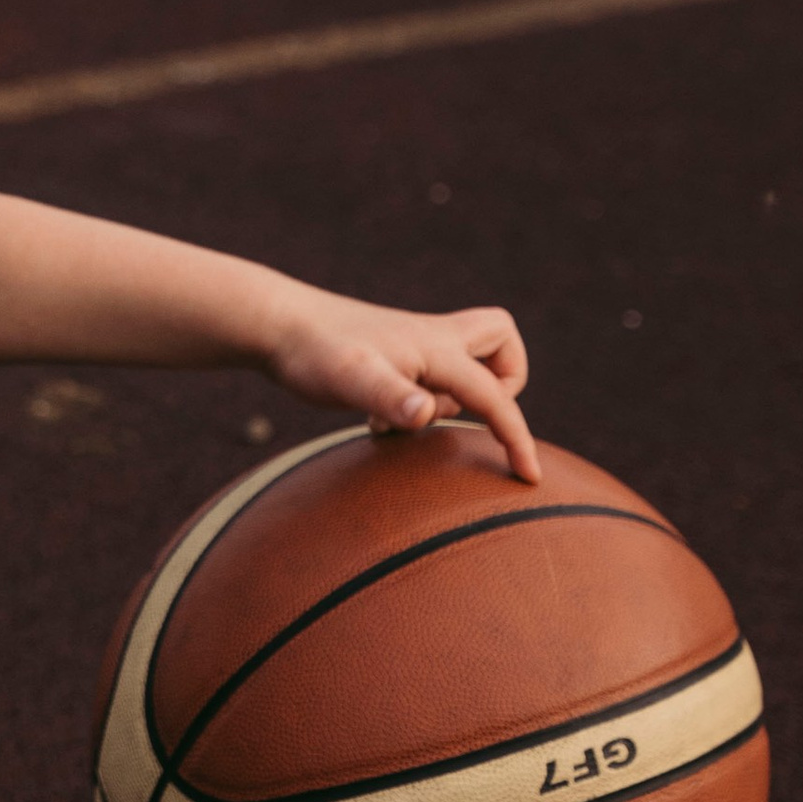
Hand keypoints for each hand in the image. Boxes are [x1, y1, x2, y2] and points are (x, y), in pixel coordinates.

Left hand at [260, 282, 539, 483]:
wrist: (273, 324)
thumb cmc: (313, 353)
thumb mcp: (350, 380)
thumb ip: (390, 396)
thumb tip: (427, 414)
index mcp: (436, 348)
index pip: (495, 394)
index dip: (517, 435)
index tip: (529, 477)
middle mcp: (432, 339)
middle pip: (498, 339)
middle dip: (503, 381)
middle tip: (460, 417)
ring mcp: (411, 344)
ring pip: (463, 360)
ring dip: (453, 396)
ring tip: (403, 422)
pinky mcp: (391, 354)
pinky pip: (430, 374)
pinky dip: (422, 399)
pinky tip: (380, 421)